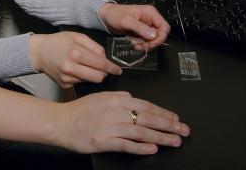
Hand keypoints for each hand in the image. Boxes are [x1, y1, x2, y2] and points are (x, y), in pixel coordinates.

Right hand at [30, 31, 121, 86]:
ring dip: (93, 75)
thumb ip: (94, 46)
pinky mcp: (64, 85)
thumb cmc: (58, 41)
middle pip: (98, 77)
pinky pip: (81, 83)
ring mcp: (67, 78)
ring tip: (86, 66)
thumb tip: (106, 57)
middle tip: (103, 68)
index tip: (118, 70)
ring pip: (91, 81)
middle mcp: (71, 67)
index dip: (112, 68)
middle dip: (104, 73)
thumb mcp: (77, 36)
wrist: (38, 52)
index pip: (101, 64)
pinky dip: (83, 77)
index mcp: (75, 53)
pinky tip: (76, 70)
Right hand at [52, 91, 189, 154]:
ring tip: (176, 141)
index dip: (164, 112)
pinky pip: (127, 145)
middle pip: (148, 118)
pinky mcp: (104, 141)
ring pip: (141, 131)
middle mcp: (115, 111)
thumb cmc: (80, 110)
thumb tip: (133, 98)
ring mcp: (110, 127)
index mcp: (116, 99)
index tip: (176, 118)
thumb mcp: (100, 96)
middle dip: (169, 125)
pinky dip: (141, 147)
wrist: (61, 122)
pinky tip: (153, 148)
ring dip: (161, 137)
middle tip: (184, 130)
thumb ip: (118, 96)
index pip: (146, 105)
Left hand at [98, 3, 170, 48]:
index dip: (161, 37)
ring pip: (153, 40)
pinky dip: (141, 44)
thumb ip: (140, 28)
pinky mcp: (142, 32)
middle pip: (159, 35)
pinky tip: (133, 43)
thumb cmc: (115, 15)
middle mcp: (150, 19)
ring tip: (135, 44)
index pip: (164, 27)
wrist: (106, 17)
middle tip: (141, 46)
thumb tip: (153, 35)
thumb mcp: (126, 21)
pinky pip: (146, 41)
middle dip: (151, 42)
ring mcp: (146, 26)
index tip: (152, 44)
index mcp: (150, 13)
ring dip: (145, 44)